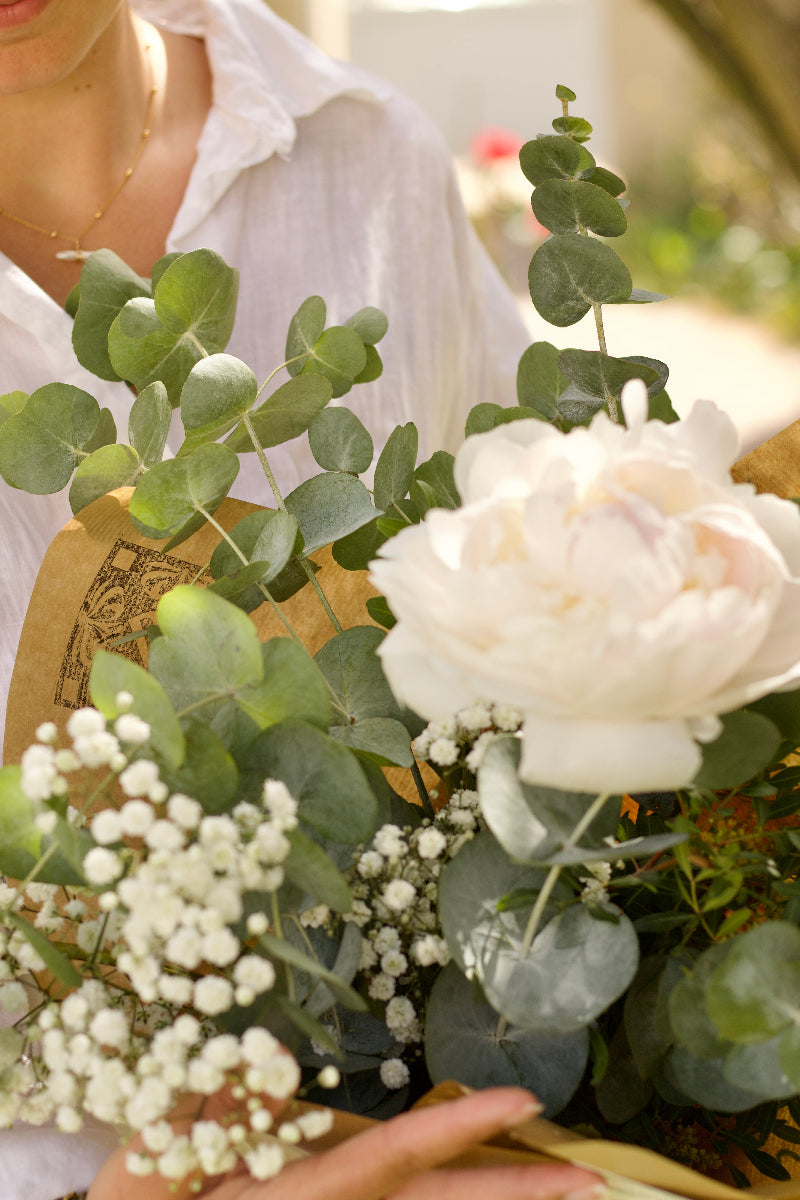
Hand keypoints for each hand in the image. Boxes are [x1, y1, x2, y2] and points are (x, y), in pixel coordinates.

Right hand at [87, 1087, 604, 1199]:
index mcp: (297, 1198)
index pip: (393, 1157)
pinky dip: (441, 1197)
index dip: (460, 1128)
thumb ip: (203, 1111)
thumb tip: (263, 1056)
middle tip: (591, 1179)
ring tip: (562, 1182)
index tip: (521, 1103)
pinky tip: (466, 1181)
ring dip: (493, 1197)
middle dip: (517, 1193)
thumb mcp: (148, 1168)